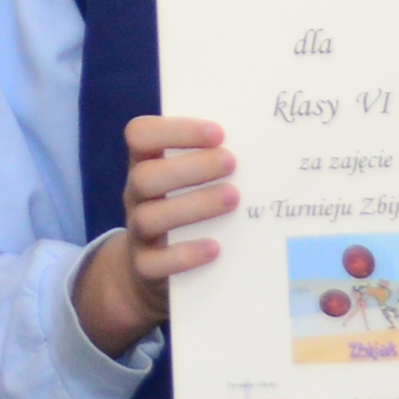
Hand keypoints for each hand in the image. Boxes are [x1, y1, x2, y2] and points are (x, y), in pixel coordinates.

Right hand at [72, 114, 236, 355]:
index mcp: (144, 164)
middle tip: (232, 163)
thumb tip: (262, 141)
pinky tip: (216, 248)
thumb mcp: (186, 180)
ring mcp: (137, 233)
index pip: (141, 135)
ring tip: (233, 198)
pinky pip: (155, 263)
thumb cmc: (184, 209)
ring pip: (149, 218)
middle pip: (145, 176)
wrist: (151, 268)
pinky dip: (185, 255)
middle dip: (191, 167)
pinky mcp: (145, 268)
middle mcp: (136, 196)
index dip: (175, 130)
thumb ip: (209, 158)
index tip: (218, 133)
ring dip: (194, 206)